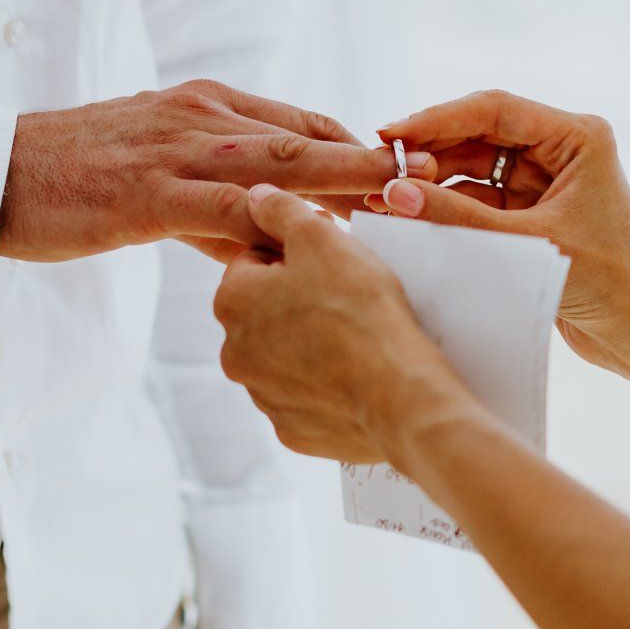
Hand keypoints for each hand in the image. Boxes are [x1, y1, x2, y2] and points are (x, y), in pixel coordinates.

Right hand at [0, 80, 431, 263]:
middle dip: (376, 162)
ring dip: (347, 184)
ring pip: (281, 165)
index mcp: (205, 108)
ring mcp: (177, 151)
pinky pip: (224, 206)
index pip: (302, 125)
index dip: (360, 149)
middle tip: (437, 185)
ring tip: (404, 207)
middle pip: (310, 137)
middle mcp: (201, 117)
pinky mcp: (149, 193)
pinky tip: (311, 242)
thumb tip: (257, 238)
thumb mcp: (152, 180)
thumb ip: (210, 205)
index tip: (413, 176)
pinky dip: (274, 221)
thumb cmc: (69, 180)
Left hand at [214, 186, 461, 463]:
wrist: (399, 395)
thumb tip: (255, 196)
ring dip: (309, 343)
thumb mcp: (322, 238)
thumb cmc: (360, 310)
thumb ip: (281, 210)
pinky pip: (306, 399)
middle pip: (265, 312)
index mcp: (231, 301)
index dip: (293, 253)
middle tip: (346, 295)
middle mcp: (234, 353)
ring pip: (284, 356)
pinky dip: (325, 387)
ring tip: (356, 336)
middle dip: (297, 300)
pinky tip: (357, 375)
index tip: (329, 257)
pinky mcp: (292, 432)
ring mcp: (262, 397)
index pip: (254, 261)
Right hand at [374, 89, 629, 369]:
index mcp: (577, 137)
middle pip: (478, 131)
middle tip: (380, 165)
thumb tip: (394, 193)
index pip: (495, 109)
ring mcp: (543, 177)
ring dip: (433, 178)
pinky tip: (409, 213)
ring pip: (472, 163)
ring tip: (387, 196)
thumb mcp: (523, 244)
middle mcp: (561, 148)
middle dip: (429, 149)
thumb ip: (458, 216)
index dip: (437, 119)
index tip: (391, 134)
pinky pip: (476, 194)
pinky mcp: (528, 207)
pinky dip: (445, 203)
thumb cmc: (601, 284)